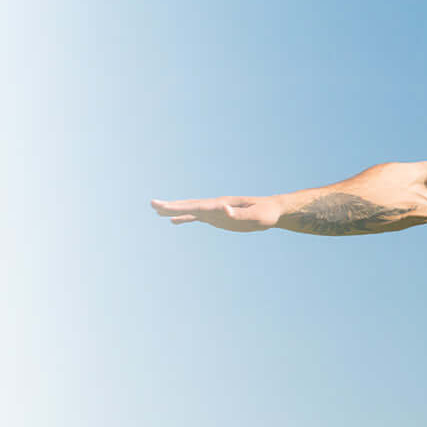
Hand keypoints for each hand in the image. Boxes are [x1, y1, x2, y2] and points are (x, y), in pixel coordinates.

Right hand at [151, 196, 281, 231]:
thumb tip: (223, 210)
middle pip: (189, 206)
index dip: (179, 207)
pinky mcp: (218, 218)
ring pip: (191, 211)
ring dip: (174, 211)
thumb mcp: (256, 217)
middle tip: (152, 204)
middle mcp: (216, 206)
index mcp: (222, 204)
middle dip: (171, 206)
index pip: (196, 206)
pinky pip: (198, 218)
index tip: (163, 206)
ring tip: (157, 212)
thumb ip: (239, 215)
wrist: (273, 210)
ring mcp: (216, 212)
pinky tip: (174, 222)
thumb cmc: (267, 213)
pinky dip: (185, 218)